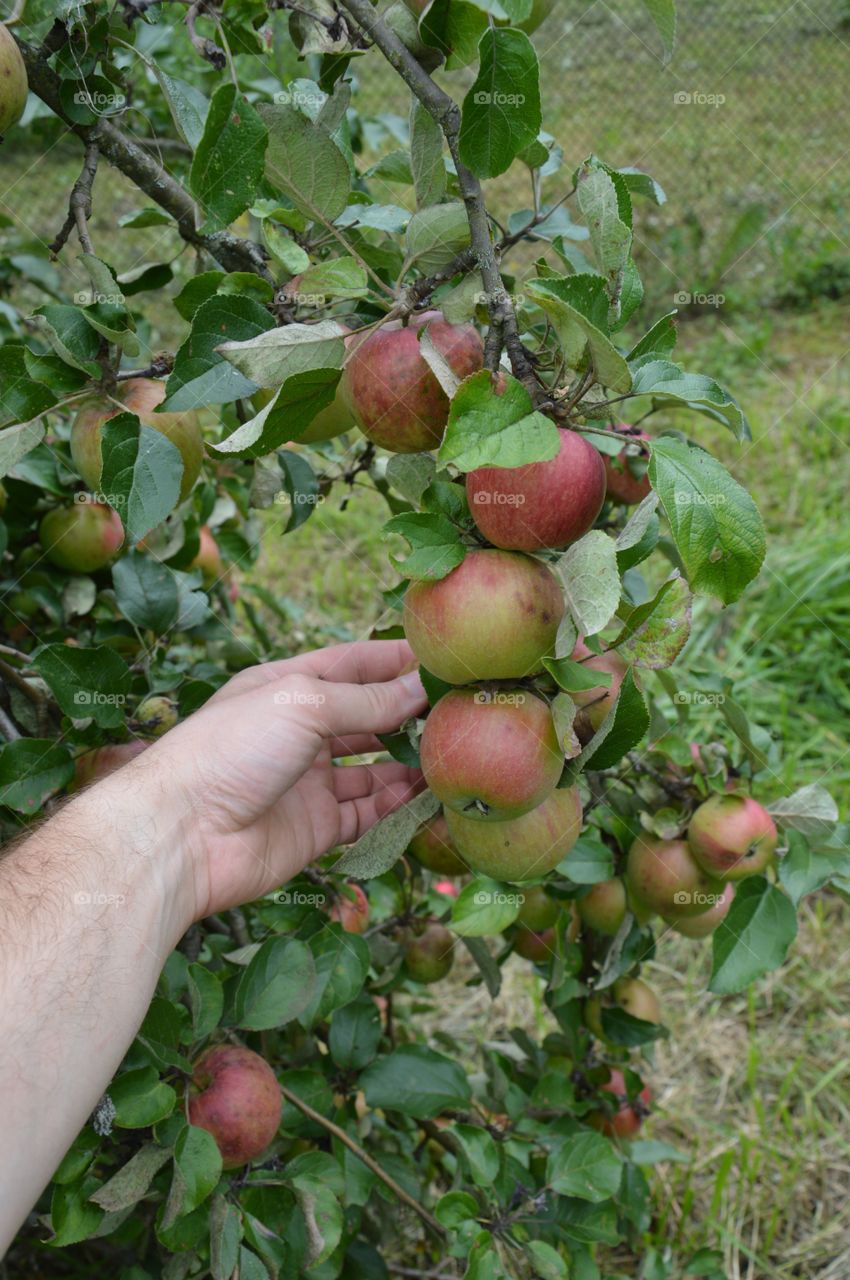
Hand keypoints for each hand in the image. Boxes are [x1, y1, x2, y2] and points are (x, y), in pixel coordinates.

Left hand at [114, 640, 426, 926]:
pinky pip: (367, 815)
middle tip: (458, 712)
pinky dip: (397, 807)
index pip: (352, 665)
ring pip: (372, 769)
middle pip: (366, 718)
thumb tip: (419, 689)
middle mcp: (298, 732)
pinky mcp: (315, 828)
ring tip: (452, 755)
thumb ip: (365, 700)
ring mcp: (307, 782)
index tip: (442, 659)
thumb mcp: (302, 704)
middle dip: (408, 715)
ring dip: (409, 763)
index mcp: (287, 687)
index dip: (394, 660)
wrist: (182, 836)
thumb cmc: (230, 750)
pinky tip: (428, 796)